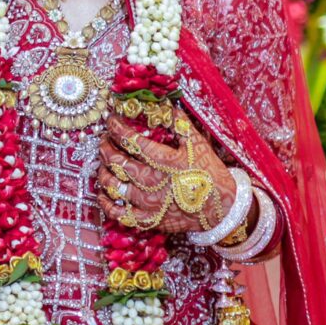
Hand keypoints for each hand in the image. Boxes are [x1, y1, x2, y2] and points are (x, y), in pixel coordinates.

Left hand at [110, 122, 237, 236]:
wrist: (222, 207)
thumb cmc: (209, 173)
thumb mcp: (198, 144)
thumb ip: (180, 124)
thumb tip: (167, 105)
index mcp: (164, 160)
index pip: (131, 140)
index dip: (116, 128)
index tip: (111, 121)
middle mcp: (152, 181)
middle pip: (117, 162)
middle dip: (105, 147)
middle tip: (104, 140)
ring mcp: (149, 203)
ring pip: (113, 186)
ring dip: (103, 172)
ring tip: (103, 163)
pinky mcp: (149, 219)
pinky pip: (120, 213)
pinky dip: (106, 203)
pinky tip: (103, 193)